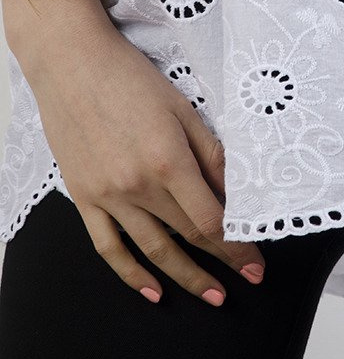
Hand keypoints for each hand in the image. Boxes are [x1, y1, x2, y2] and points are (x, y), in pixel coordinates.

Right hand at [27, 15, 265, 305]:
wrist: (72, 64)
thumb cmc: (131, 79)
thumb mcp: (183, 109)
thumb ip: (211, 155)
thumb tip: (236, 193)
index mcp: (168, 161)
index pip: (211, 219)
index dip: (237, 246)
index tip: (256, 262)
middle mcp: (137, 185)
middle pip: (188, 236)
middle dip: (222, 261)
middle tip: (248, 279)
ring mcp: (107, 195)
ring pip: (152, 250)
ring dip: (185, 277)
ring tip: (213, 294)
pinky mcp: (84, 197)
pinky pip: (108, 246)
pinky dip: (130, 274)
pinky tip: (152, 291)